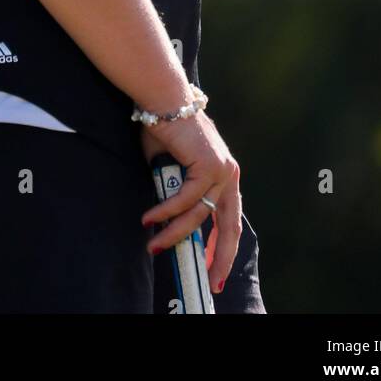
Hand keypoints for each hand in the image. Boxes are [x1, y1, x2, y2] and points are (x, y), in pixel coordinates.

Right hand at [139, 110, 241, 297]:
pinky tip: (150, 219)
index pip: (229, 218)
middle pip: (229, 225)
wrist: (164, 100)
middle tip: (211, 280)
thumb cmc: (165, 129)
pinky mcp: (207, 166)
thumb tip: (168, 221)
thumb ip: (177, 191)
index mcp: (224, 175)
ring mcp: (221, 170)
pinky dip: (166, 211)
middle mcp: (228, 174)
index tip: (215, 267)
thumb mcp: (174, 167)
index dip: (223, 245)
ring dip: (174, 233)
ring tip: (154, 245)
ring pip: (199, 215)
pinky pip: (186, 199)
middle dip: (221, 257)